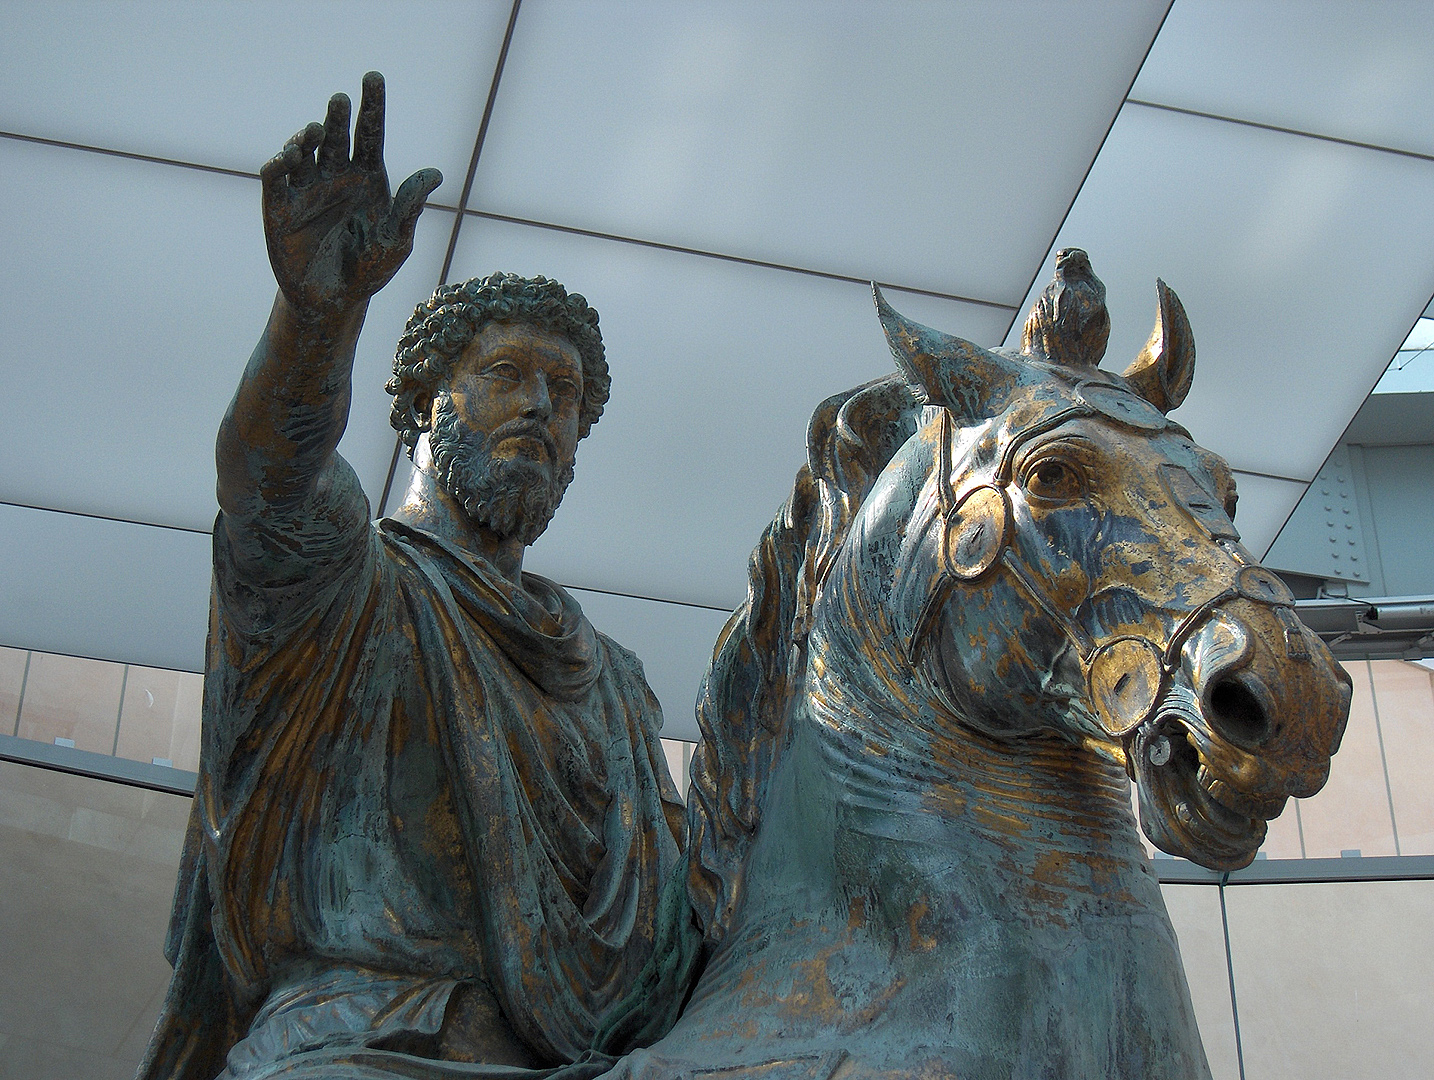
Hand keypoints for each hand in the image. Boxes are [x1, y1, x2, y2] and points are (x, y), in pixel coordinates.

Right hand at [260, 71, 441, 316]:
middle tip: (340, 101)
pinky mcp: (278, 205)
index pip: (370, 132)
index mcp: (367, 176)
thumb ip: (410, 208)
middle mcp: (336, 174)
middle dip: (338, 115)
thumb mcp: (396, 241)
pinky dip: (278, 164)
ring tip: (315, 132)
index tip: (373, 77)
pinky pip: (275, 177)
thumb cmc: (370, 270)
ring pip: (304, 148)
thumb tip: (434, 174)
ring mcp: (305, 187)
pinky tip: (287, 158)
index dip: (372, 104)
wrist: (333, 302)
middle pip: (337, 133)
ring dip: (307, 136)